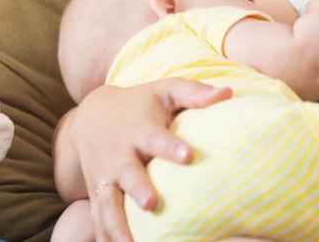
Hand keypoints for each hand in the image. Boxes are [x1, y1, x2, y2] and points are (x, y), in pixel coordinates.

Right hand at [68, 79, 231, 241]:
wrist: (91, 117)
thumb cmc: (140, 104)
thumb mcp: (164, 91)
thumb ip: (193, 92)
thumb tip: (228, 92)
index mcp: (139, 130)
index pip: (156, 138)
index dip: (171, 147)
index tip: (187, 156)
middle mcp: (119, 155)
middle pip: (127, 173)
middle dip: (137, 188)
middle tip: (150, 203)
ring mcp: (104, 177)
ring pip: (107, 202)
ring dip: (115, 223)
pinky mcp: (96, 192)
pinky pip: (97, 218)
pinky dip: (103, 236)